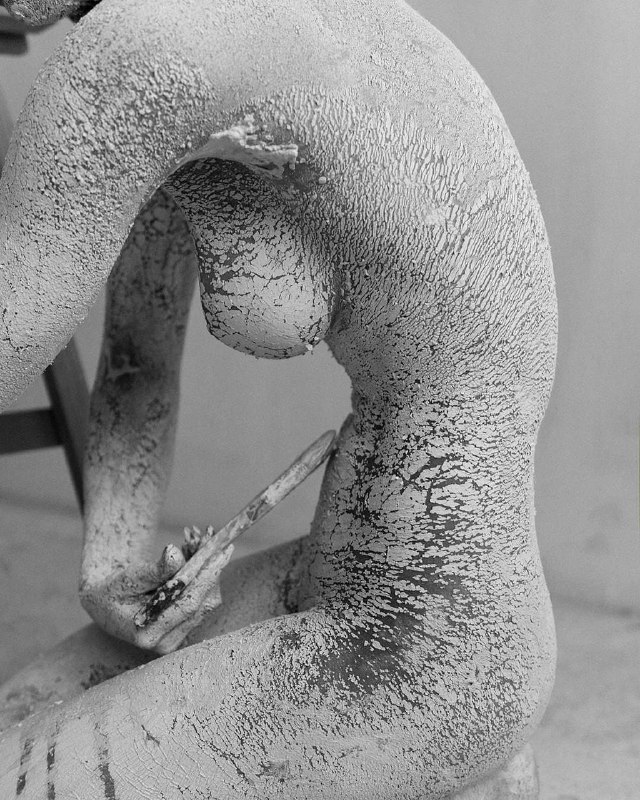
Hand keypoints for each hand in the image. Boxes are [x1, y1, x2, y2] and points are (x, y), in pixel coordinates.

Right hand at [80, 538, 233, 653]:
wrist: (106, 605)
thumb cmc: (114, 590)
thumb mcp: (127, 577)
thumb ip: (153, 570)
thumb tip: (175, 554)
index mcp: (148, 634)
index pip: (188, 604)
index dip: (206, 576)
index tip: (220, 552)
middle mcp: (166, 643)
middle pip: (202, 604)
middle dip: (212, 570)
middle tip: (221, 543)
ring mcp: (177, 638)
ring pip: (207, 602)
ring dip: (210, 571)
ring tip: (203, 545)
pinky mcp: (185, 629)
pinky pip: (203, 602)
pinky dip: (205, 578)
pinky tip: (201, 558)